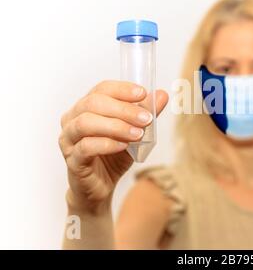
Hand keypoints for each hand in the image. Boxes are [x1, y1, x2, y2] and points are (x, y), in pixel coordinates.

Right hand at [58, 80, 167, 213]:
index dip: (122, 89)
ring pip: (86, 123)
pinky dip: (107, 144)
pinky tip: (123, 146)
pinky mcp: (72, 159)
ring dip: (116, 126)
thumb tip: (162, 94)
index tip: (142, 93)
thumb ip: (145, 114)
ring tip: (137, 134)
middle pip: (93, 103)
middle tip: (145, 118)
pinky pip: (85, 147)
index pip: (101, 89)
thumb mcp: (134, 132)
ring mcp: (68, 139)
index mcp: (86, 107)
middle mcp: (72, 119)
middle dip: (123, 109)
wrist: (101, 186)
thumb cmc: (113, 155)